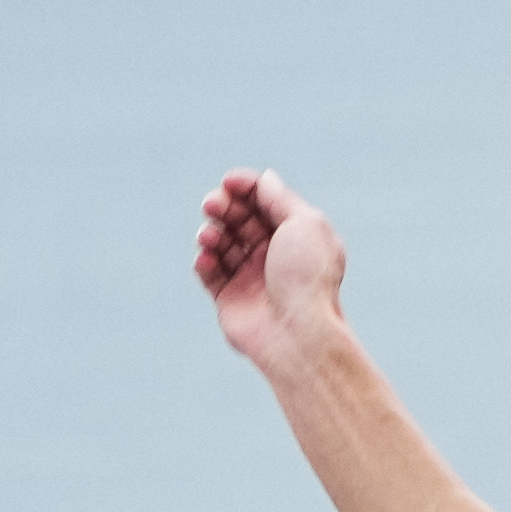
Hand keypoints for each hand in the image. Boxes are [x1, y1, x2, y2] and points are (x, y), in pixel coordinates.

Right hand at [193, 169, 347, 372]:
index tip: (229, 182)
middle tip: (213, 206)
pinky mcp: (231, 300)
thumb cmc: (307, 277)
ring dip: (211, 232)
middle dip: (224, 206)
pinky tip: (206, 259)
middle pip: (240, 218)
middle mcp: (275, 255)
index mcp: (296, 235)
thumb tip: (266, 178)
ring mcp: (252, 277)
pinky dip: (204, 261)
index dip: (245, 187)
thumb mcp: (305, 223)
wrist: (298, 333)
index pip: (265, 201)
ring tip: (210, 237)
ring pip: (221, 242)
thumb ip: (280, 198)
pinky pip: (209, 273)